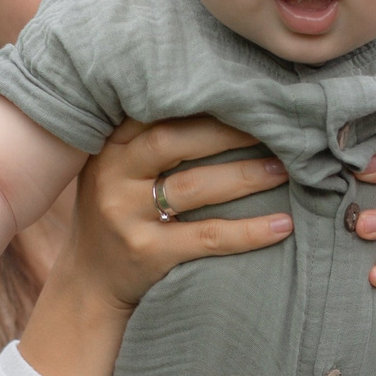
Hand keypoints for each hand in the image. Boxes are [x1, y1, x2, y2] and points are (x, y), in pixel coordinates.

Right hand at [58, 117, 293, 311]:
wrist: (90, 282)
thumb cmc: (119, 214)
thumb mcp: (118, 169)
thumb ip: (150, 138)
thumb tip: (224, 103)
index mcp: (110, 145)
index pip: (157, 109)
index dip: (203, 98)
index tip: (246, 92)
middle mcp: (113, 174)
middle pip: (175, 140)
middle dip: (230, 131)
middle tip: (276, 126)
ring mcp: (125, 214)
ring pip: (195, 186)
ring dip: (247, 176)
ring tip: (285, 168)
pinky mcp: (146, 252)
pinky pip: (206, 237)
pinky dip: (248, 231)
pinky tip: (282, 225)